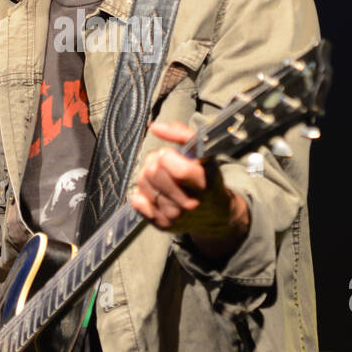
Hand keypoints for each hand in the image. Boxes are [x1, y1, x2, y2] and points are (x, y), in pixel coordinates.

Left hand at [127, 119, 249, 252]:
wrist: (215, 214)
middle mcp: (189, 203)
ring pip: (141, 183)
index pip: (171, 163)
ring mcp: (174, 216)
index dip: (167, 154)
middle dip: (156, 162)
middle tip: (166, 166)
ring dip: (148, 176)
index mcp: (203, 182)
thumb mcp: (203, 153)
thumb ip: (181, 134)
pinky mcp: (162, 225)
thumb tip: (154, 127)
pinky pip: (136, 200)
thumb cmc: (207, 179)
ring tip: (163, 179)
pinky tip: (157, 193)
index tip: (172, 155)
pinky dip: (143, 193)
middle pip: (152, 171)